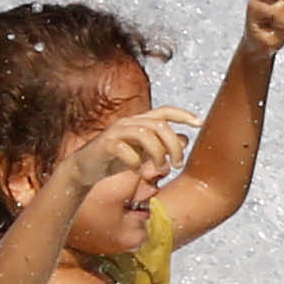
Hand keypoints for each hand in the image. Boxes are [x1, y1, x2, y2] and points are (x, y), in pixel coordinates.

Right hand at [47, 107, 198, 250]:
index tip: (199, 123)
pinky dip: (136, 161)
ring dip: (158, 153)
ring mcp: (116, 132)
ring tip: (160, 168)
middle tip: (177, 164)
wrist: (84, 170)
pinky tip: (138, 171)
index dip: (183, 115)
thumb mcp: (144, 154)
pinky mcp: (105, 144)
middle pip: (160, 124)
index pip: (165, 111)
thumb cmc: (117, 160)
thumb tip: (185, 139)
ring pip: (145, 134)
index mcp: (140, 122)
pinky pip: (125, 149)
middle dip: (173, 145)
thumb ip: (162, 146)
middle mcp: (129, 122)